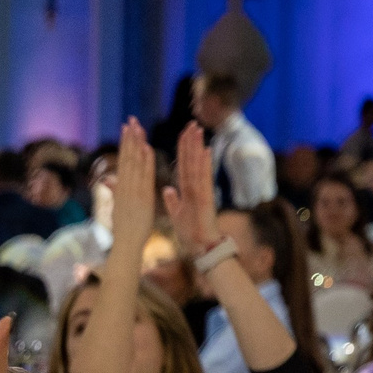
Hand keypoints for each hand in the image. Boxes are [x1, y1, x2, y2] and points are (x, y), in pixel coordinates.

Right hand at [108, 118, 157, 245]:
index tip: (126, 128)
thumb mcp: (118, 207)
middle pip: (128, 158)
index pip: (123, 161)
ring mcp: (134, 191)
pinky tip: (146, 147)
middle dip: (130, 138)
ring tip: (137, 126)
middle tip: (131, 119)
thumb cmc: (123, 229)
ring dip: (136, 144)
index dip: (125, 144)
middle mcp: (126, 187)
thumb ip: (115, 191)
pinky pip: (145, 175)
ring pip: (135, 163)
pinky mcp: (142, 197)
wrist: (127, 244)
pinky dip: (145, 161)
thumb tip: (107, 179)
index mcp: (121, 188)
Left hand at [163, 123, 218, 259]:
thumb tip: (167, 189)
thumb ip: (173, 201)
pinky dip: (205, 166)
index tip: (183, 133)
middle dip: (191, 142)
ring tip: (198, 131)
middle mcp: (196, 188)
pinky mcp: (206, 200)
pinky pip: (204, 180)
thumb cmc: (191, 234)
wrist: (200, 250)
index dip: (183, 150)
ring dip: (198, 148)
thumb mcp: (177, 215)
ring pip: (198, 166)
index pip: (184, 166)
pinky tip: (206, 151)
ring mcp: (202, 193)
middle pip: (192, 161)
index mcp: (188, 191)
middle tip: (192, 123)